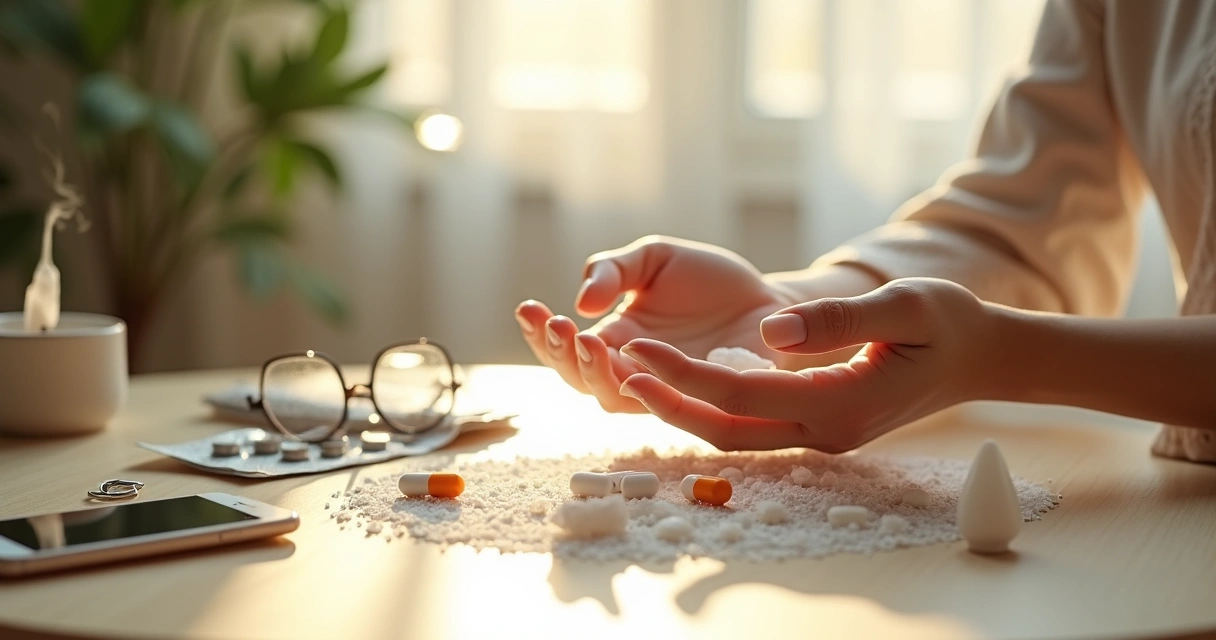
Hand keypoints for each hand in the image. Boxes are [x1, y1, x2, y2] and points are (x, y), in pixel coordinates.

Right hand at [516, 236, 820, 412]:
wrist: (771, 298)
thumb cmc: (707, 280)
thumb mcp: (653, 258)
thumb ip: (613, 270)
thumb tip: (582, 302)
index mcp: (614, 339)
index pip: (564, 349)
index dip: (539, 334)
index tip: (528, 307)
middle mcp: (633, 372)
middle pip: (581, 380)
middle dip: (563, 356)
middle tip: (560, 326)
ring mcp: (666, 390)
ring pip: (615, 399)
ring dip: (596, 373)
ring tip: (591, 340)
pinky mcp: (702, 401)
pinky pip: (669, 402)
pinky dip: (647, 384)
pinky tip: (637, 355)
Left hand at [617, 278, 996, 451]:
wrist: (981, 357)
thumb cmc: (947, 323)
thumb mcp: (906, 305)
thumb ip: (840, 318)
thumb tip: (770, 330)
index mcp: (840, 404)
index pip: (740, 393)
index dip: (682, 372)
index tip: (634, 346)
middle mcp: (824, 433)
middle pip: (725, 428)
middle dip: (667, 401)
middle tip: (617, 369)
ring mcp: (821, 436)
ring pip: (734, 435)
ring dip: (683, 409)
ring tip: (636, 376)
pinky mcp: (819, 427)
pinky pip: (752, 427)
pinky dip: (711, 409)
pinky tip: (682, 383)